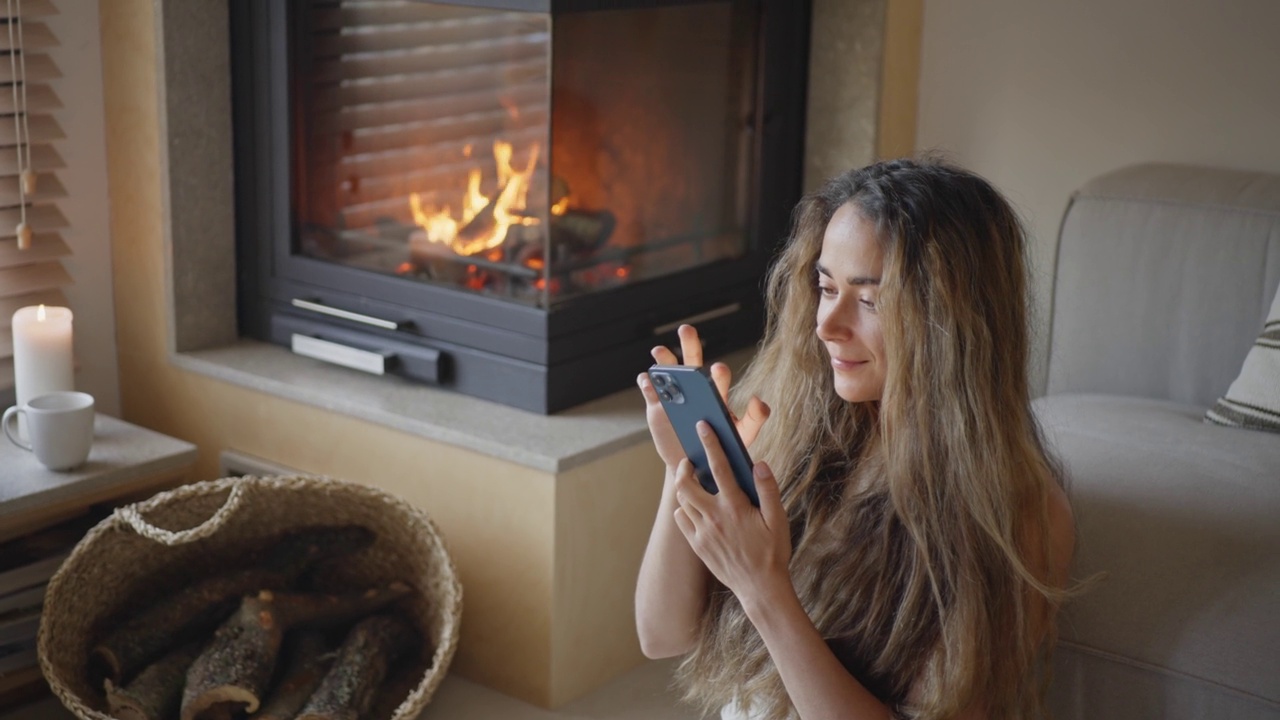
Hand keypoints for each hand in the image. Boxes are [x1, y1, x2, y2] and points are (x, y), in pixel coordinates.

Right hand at [637, 324, 770, 470]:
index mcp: (716, 396)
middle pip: (692, 363)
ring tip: (659, 352)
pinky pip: (650, 391)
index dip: (718, 374)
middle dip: (690, 345)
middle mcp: (695, 391)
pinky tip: (646, 379)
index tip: (718, 369)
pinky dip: (647, 383)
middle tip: (686, 330)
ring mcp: (674, 398)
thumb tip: (760, 400)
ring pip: (668, 373)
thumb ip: (754, 419)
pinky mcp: (656, 407)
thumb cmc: (720, 450)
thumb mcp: (742, 437)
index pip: (718, 379)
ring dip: (664, 360)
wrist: (693, 469)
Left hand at [671, 422, 791, 600]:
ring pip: (682, 501)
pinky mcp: (697, 545)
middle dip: (684, 468)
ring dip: (684, 488)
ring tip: (693, 481)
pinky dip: (684, 508)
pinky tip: (694, 507)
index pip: (719, 468)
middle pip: (686, 484)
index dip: (710, 443)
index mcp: (735, 507)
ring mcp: (703, 533)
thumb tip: (759, 463)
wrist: (760, 588)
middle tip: (690, 461)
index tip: (702, 426)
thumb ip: (768, 490)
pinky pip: (681, 520)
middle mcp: (714, 518)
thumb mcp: (778, 520)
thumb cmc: (773, 552)